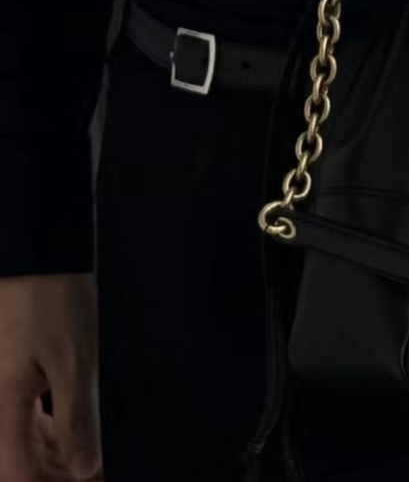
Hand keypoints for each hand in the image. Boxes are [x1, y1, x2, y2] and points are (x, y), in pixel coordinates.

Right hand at [0, 274, 102, 481]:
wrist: (36, 253)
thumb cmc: (52, 298)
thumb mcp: (75, 359)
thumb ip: (76, 418)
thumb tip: (85, 468)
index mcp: (3, 406)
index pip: (19, 478)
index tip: (91, 480)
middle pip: (19, 466)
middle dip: (57, 475)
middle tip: (96, 471)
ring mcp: (0, 392)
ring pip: (22, 444)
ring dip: (55, 457)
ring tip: (91, 456)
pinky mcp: (8, 379)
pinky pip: (23, 420)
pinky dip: (48, 432)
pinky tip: (70, 429)